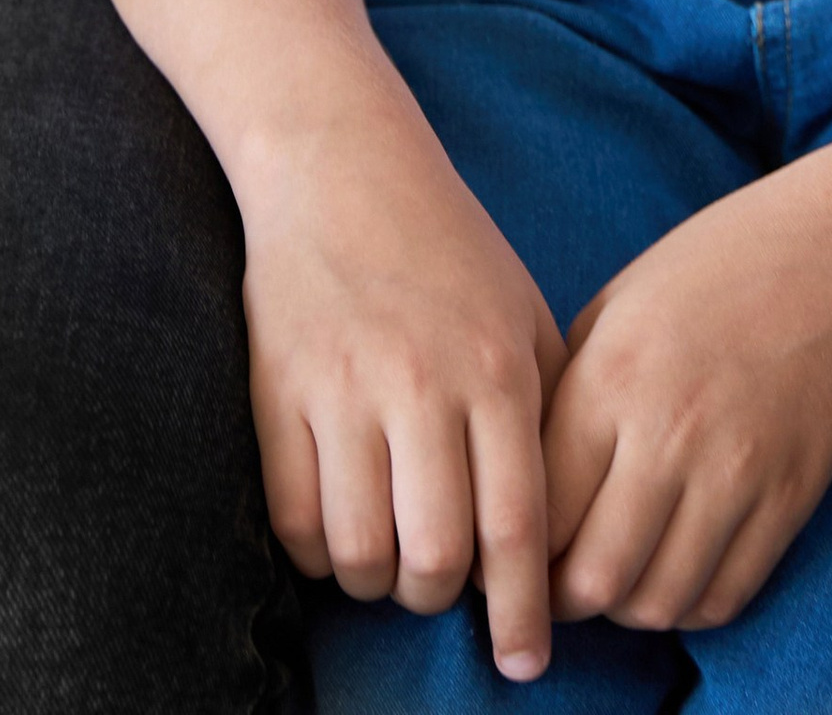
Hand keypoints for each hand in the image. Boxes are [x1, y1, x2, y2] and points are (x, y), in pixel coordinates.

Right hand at [241, 112, 569, 683]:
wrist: (344, 166)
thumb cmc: (449, 250)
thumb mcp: (525, 313)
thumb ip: (546, 412)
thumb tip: (556, 531)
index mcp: (498, 369)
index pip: (517, 529)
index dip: (521, 615)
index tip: (527, 664)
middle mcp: (424, 385)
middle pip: (436, 558)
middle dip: (440, 598)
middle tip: (442, 585)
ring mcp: (343, 391)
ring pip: (360, 554)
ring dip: (376, 580)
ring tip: (390, 557)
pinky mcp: (275, 394)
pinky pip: (293, 522)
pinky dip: (316, 552)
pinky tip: (338, 525)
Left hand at [543, 155, 831, 633]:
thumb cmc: (717, 265)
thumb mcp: (618, 304)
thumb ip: (567, 394)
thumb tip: (524, 485)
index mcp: (611, 378)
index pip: (537, 515)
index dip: (517, 551)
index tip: (520, 552)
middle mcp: (669, 432)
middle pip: (592, 580)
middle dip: (566, 599)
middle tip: (564, 582)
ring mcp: (738, 469)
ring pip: (659, 603)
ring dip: (629, 607)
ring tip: (625, 574)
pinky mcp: (793, 494)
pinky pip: (727, 596)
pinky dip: (691, 605)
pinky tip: (681, 569)